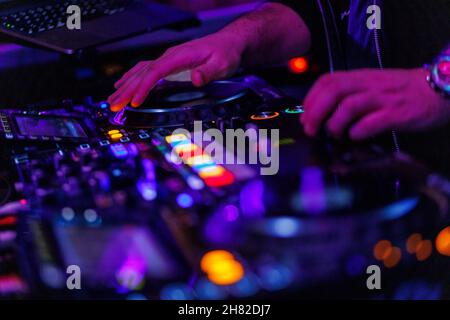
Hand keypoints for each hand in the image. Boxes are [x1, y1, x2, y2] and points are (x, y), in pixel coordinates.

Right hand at [107, 32, 244, 111]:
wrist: (229, 42)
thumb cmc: (225, 53)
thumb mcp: (221, 64)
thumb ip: (207, 72)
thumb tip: (195, 78)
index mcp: (179, 56)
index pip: (155, 72)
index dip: (143, 88)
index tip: (135, 102)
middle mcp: (170, 56)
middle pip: (142, 73)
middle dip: (126, 90)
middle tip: (113, 105)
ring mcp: (168, 60)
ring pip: (141, 71)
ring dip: (126, 85)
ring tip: (113, 99)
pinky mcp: (170, 64)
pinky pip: (146, 70)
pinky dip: (133, 78)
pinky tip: (124, 84)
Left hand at [301, 68, 449, 140]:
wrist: (438, 88)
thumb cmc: (401, 91)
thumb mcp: (372, 85)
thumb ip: (350, 95)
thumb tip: (322, 116)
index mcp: (360, 77)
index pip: (327, 80)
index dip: (311, 99)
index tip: (304, 116)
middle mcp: (369, 85)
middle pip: (333, 91)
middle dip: (315, 112)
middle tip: (311, 130)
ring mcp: (383, 98)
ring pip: (349, 106)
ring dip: (334, 123)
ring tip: (334, 135)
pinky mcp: (397, 114)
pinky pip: (371, 122)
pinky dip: (357, 132)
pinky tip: (355, 137)